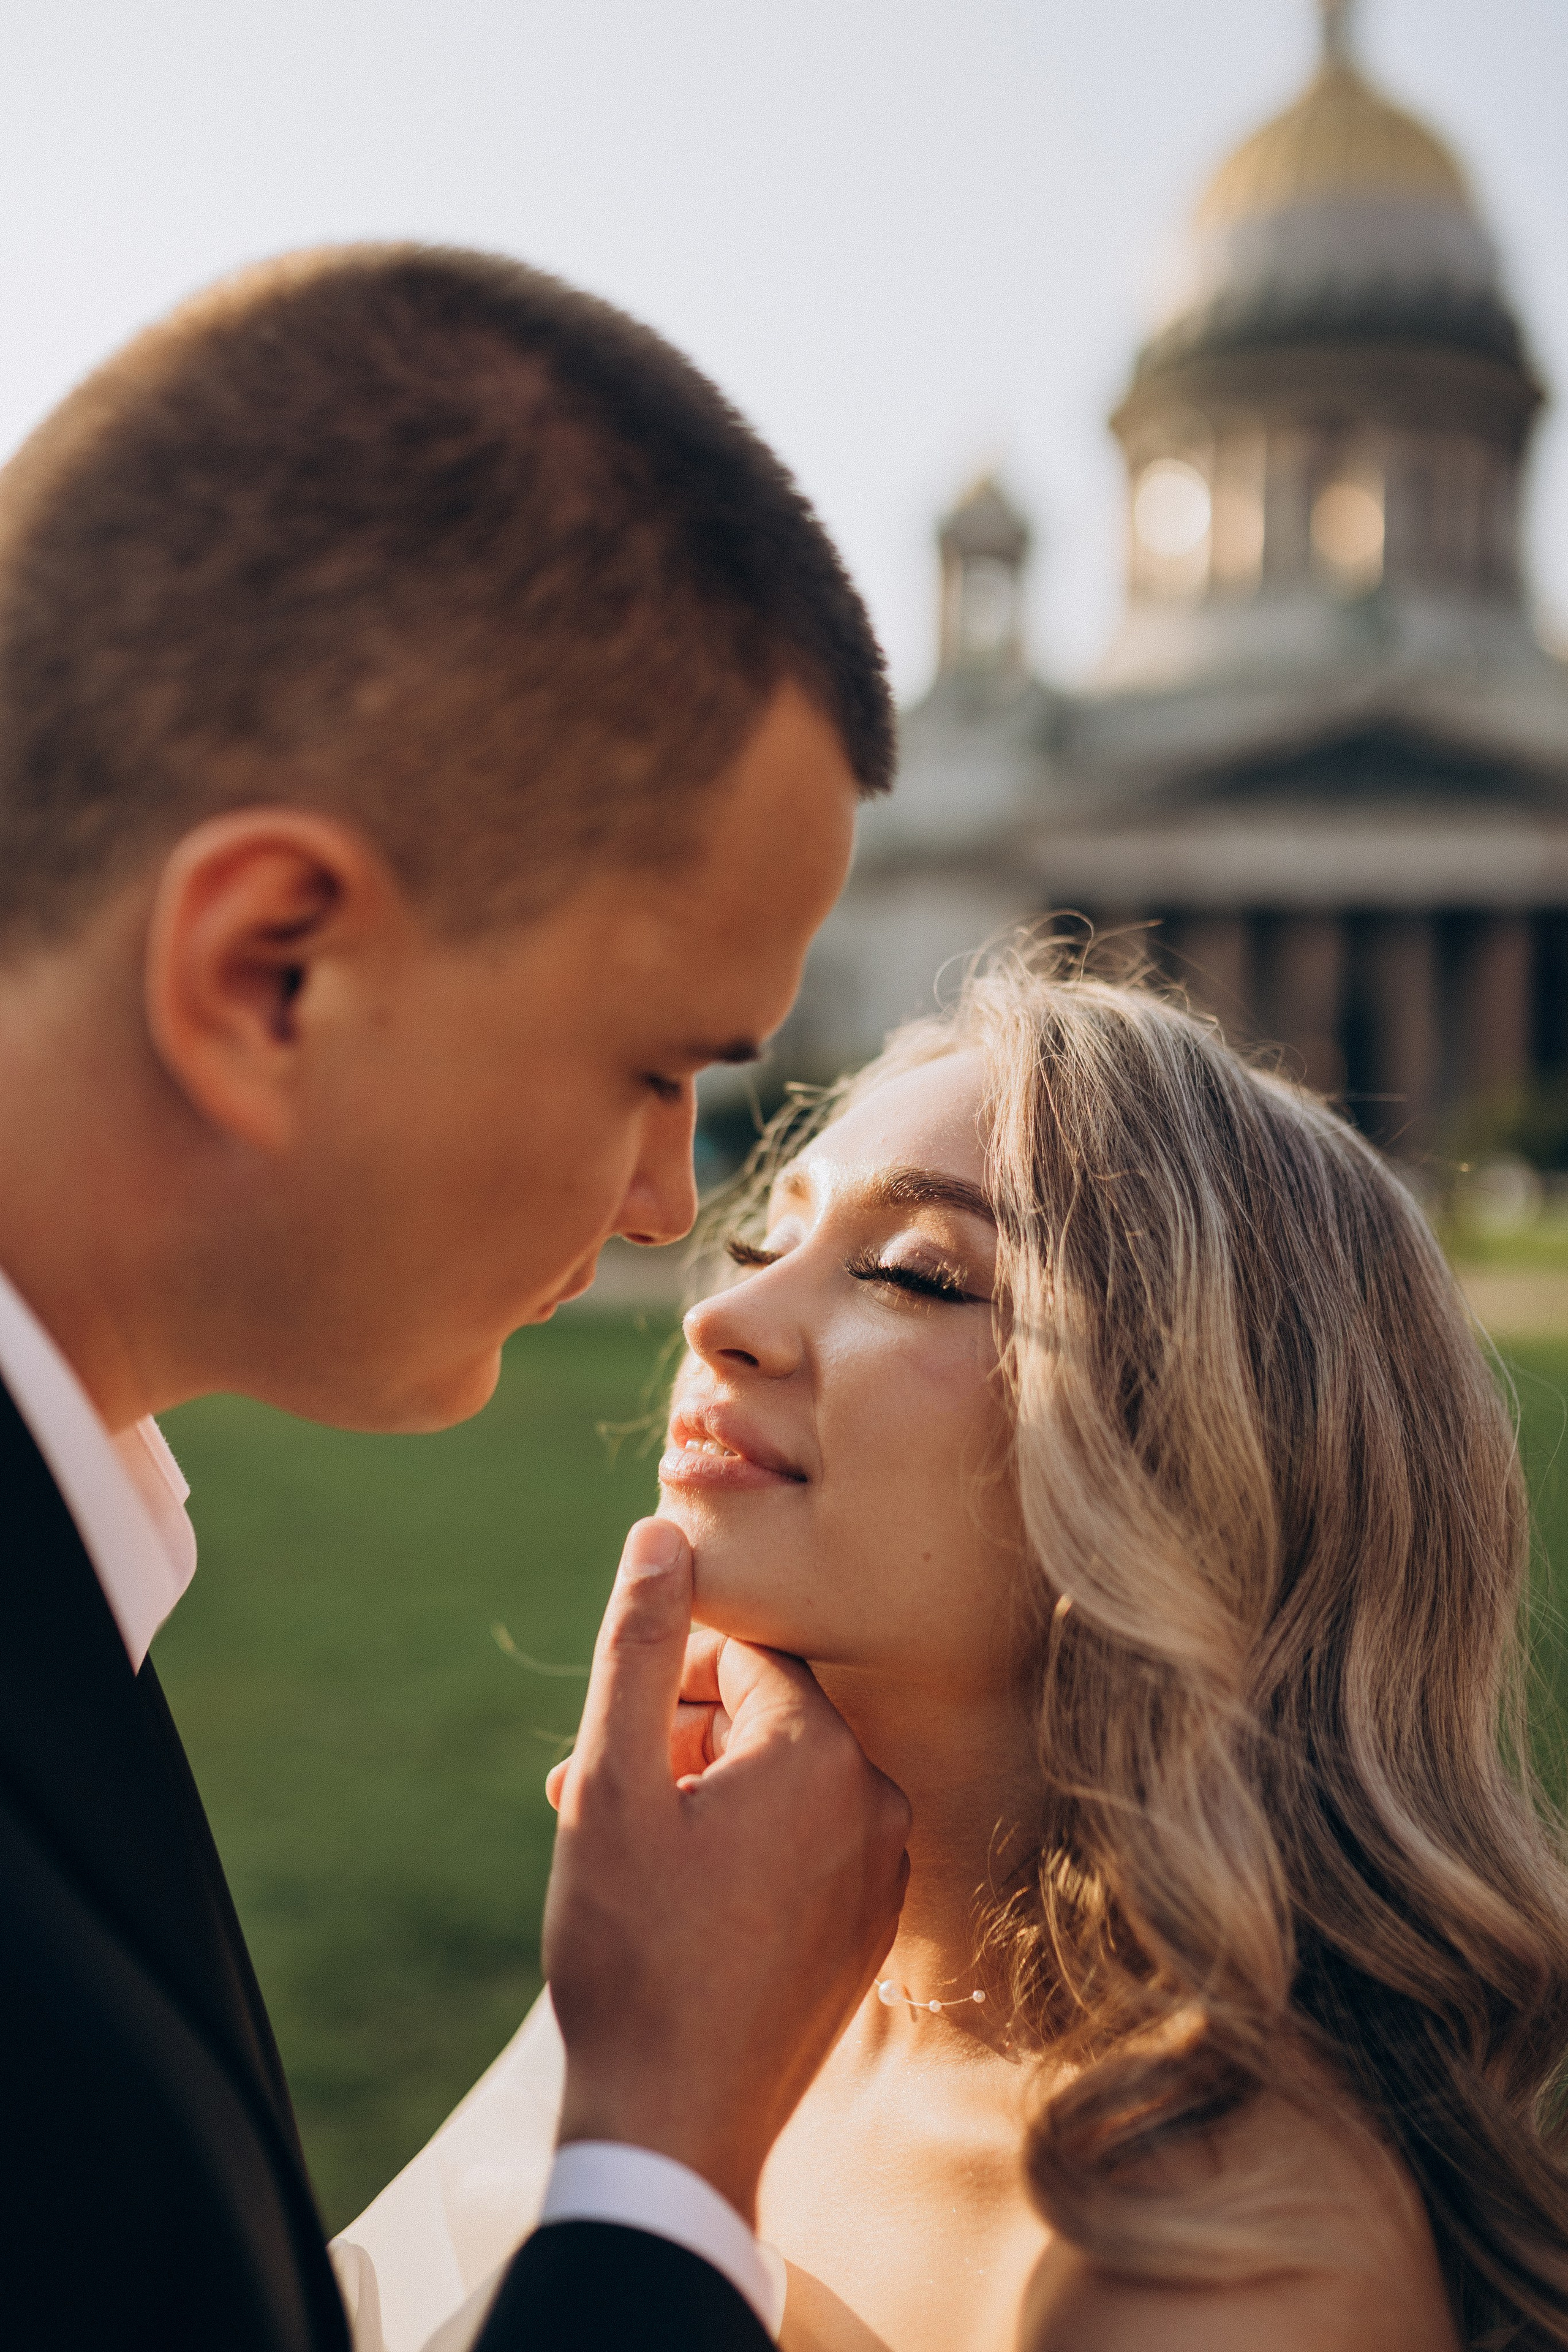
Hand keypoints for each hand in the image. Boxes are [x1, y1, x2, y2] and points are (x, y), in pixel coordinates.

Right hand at [541, 1517, 909, 2224]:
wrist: (674, 2128)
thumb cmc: (632, 1952)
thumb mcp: (614, 1782)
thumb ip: (641, 1645)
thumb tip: (660, 1532)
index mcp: (823, 1755)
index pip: (747, 1657)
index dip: (668, 1679)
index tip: (609, 1729)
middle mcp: (875, 1803)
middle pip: (764, 1721)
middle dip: (672, 1738)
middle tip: (588, 1786)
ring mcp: (879, 1875)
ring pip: (776, 1789)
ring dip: (694, 1795)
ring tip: (611, 1844)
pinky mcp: (865, 1933)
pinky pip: (800, 1851)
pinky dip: (735, 1850)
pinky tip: (666, 1889)